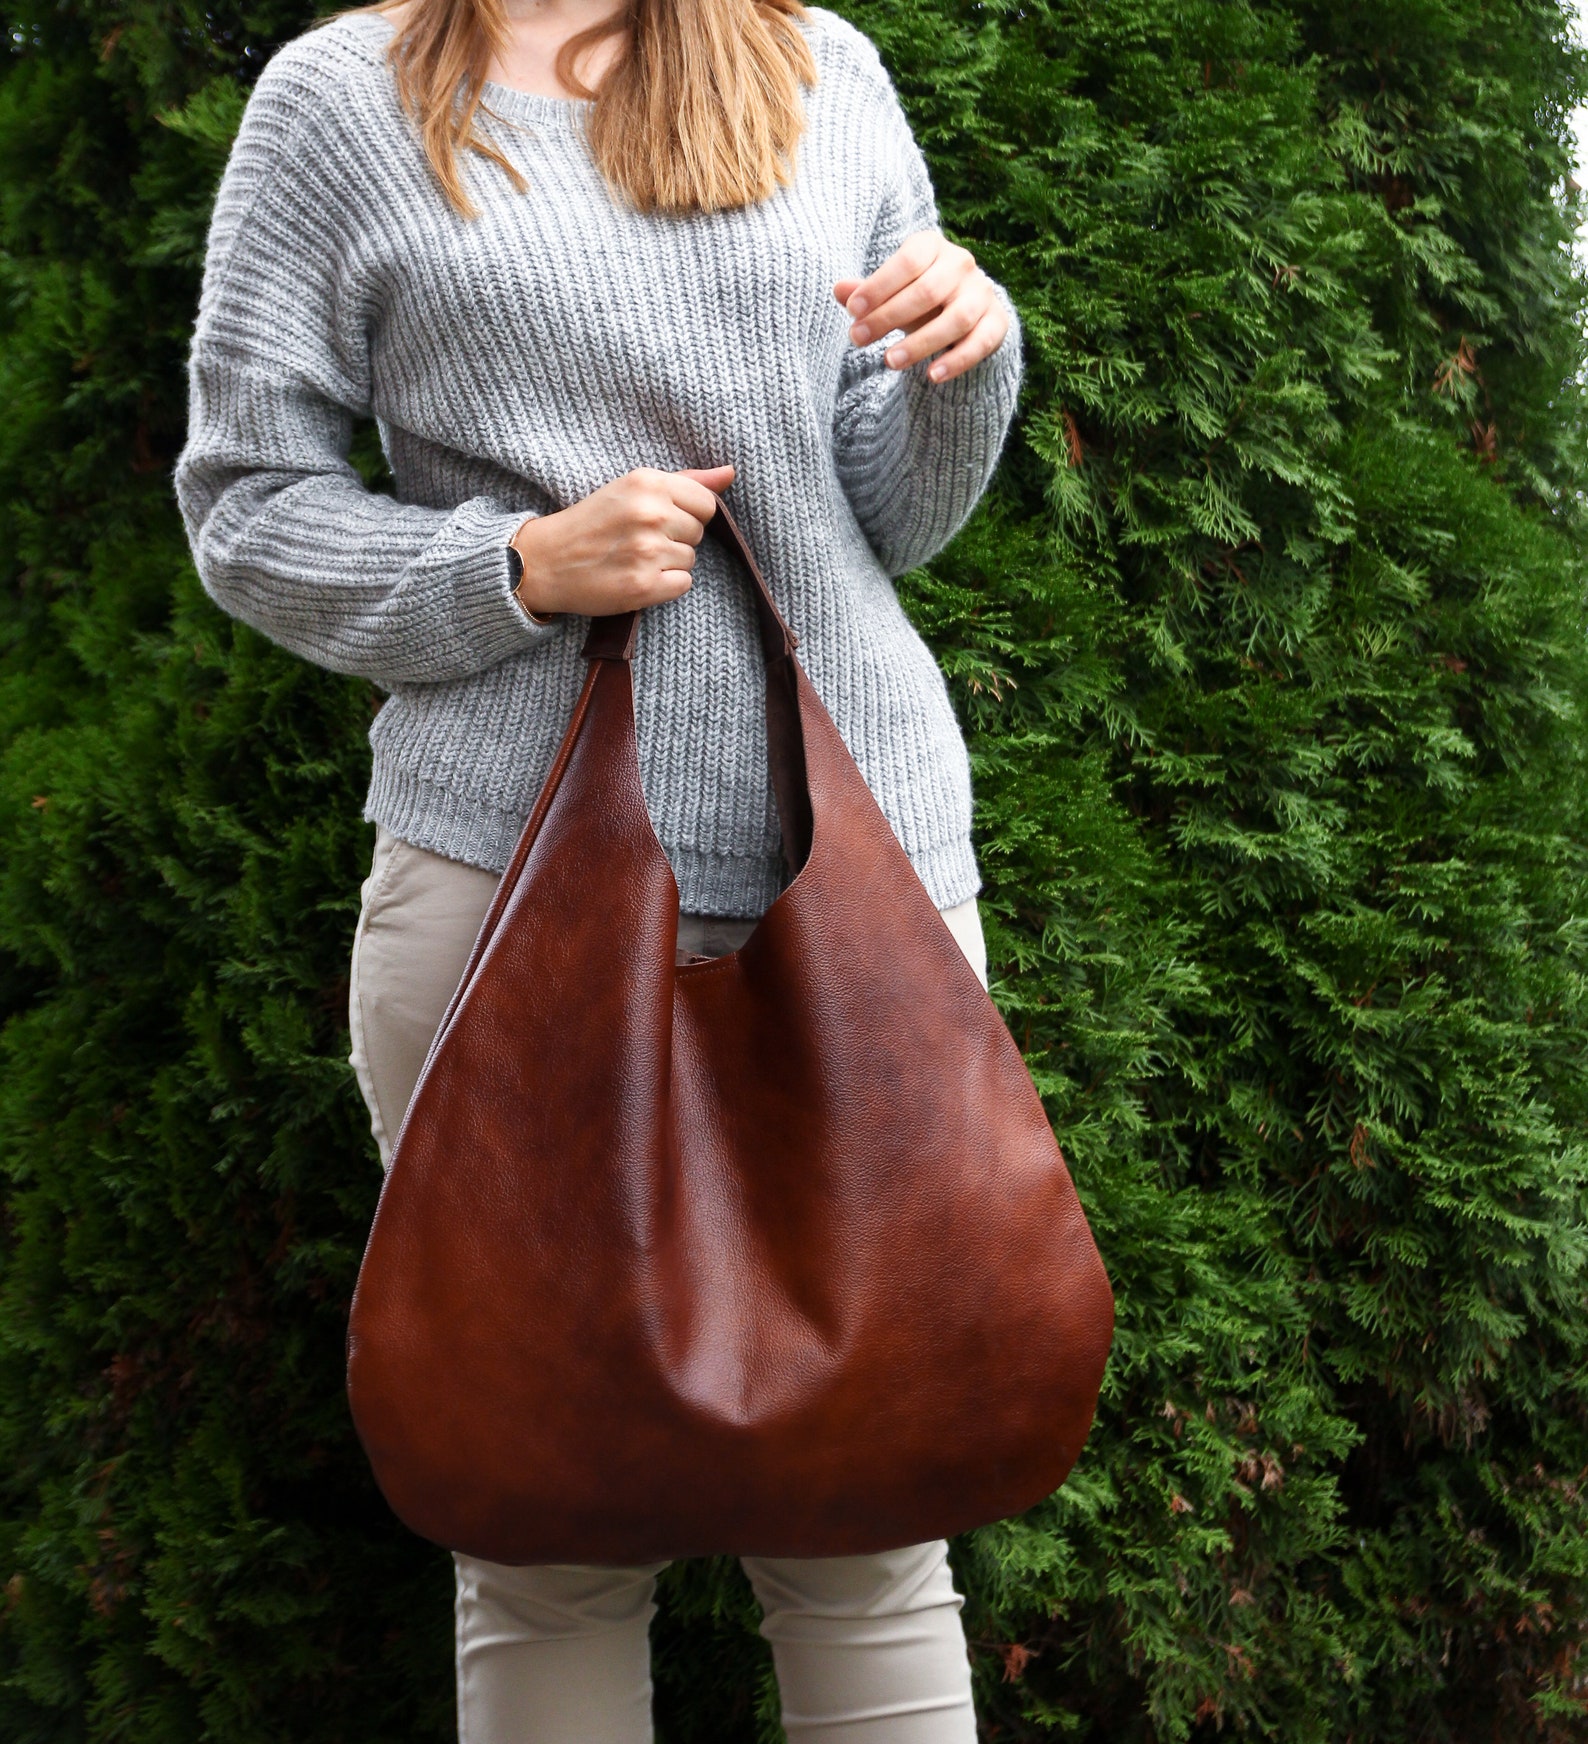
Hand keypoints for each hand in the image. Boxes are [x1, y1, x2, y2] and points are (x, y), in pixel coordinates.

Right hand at [511, 464, 734, 619]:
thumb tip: (730, 473)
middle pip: (698, 533)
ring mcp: (647, 552)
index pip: (707, 503)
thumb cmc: (592, 522)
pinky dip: (664, 587)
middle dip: (676, 539)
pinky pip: (683, 585)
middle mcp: (650, 514)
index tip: (660, 520)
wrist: (545, 561)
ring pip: (690, 560)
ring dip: (668, 564)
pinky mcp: (643, 586)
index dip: (688, 515)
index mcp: (647, 483)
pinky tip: (637, 577)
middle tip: (638, 540)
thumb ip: (685, 481)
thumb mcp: (631, 488)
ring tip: (634, 558)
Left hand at [834, 232, 1007, 384]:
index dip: (879, 286)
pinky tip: (932, 376)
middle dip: (889, 316)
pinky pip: (980, 343)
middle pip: (927, 291)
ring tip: (889, 362)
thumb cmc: (918, 298)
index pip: (908, 262)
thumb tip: (838, 290)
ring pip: (956, 319)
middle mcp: (961, 264)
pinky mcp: (997, 322)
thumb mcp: (891, 292)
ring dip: (921, 343)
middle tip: (858, 339)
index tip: (852, 311)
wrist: (967, 311)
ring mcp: (982, 293)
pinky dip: (957, 361)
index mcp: (933, 247)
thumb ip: (867, 293)